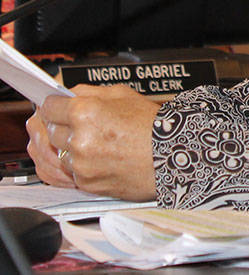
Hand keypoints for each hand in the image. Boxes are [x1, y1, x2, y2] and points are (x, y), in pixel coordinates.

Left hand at [28, 85, 160, 200]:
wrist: (173, 155)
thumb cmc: (154, 125)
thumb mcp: (124, 95)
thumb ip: (91, 92)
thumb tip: (69, 93)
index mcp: (85, 112)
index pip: (49, 107)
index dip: (54, 105)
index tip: (56, 107)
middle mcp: (79, 138)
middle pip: (49, 130)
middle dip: (61, 126)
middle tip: (80, 125)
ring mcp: (80, 163)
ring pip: (58, 152)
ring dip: (69, 147)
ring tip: (94, 143)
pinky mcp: (85, 182)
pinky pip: (70, 171)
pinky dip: (80, 165)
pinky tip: (99, 157)